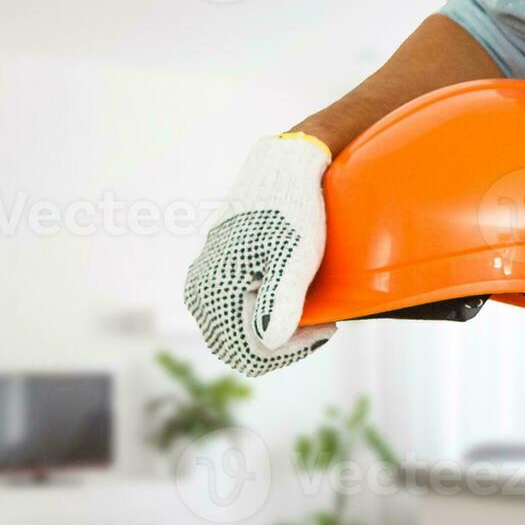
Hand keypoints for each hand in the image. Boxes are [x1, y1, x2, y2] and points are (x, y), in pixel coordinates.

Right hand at [184, 133, 336, 375]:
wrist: (281, 170)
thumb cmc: (293, 211)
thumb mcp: (297, 257)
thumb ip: (281, 301)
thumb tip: (269, 341)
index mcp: (214, 291)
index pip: (249, 354)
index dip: (290, 350)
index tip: (324, 327)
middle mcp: (200, 292)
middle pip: (239, 349)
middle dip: (280, 345)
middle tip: (319, 322)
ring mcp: (203, 283)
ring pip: (235, 334)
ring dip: (271, 332)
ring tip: (309, 311)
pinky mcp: (213, 272)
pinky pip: (232, 313)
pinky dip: (261, 316)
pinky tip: (289, 299)